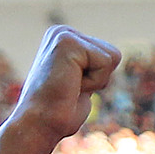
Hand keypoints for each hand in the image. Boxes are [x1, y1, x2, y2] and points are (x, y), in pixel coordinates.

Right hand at [9, 26, 119, 147]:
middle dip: (100, 78)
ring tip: (71, 86)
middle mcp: (62, 31)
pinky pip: (105, 62)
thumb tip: (109, 61)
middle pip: (114, 54)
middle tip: (73, 87)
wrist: (39, 122)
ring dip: (97, 80)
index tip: (74, 87)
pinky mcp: (67, 42)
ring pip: (112, 57)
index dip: (99, 79)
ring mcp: (63, 34)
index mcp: (65, 39)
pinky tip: (71, 84)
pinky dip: (94, 81)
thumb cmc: (61, 111)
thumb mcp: (81, 83)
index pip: (111, 55)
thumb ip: (90, 69)